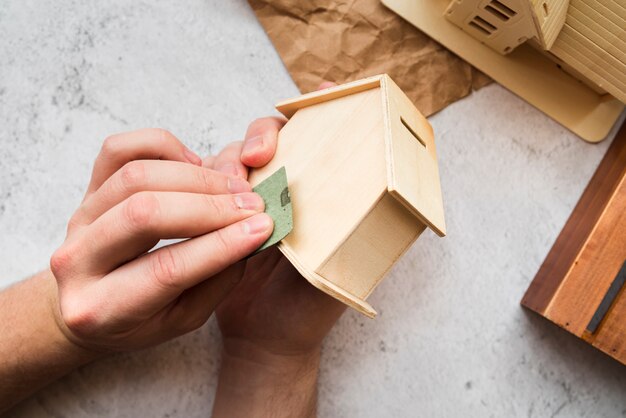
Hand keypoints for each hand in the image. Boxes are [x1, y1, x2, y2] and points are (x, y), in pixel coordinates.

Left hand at [49, 128, 272, 352]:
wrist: (91, 300)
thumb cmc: (141, 317)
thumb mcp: (183, 318)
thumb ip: (217, 280)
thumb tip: (251, 234)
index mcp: (100, 308)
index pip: (166, 269)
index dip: (221, 244)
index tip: (262, 228)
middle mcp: (77, 260)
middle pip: (145, 213)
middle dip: (210, 206)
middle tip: (253, 206)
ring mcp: (78, 218)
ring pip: (135, 177)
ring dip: (196, 177)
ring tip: (234, 189)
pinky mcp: (86, 189)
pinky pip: (117, 150)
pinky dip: (162, 146)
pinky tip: (195, 163)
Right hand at [210, 108, 345, 416]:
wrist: (265, 341)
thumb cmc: (309, 310)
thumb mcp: (341, 271)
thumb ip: (356, 235)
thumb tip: (389, 198)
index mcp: (322, 196)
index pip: (321, 140)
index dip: (316, 116)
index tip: (313, 106)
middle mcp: (288, 190)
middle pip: (273, 138)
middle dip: (262, 137)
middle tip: (257, 157)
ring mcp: (252, 200)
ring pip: (235, 157)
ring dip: (230, 163)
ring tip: (232, 189)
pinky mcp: (220, 214)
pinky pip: (208, 184)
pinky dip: (206, 183)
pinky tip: (206, 199)